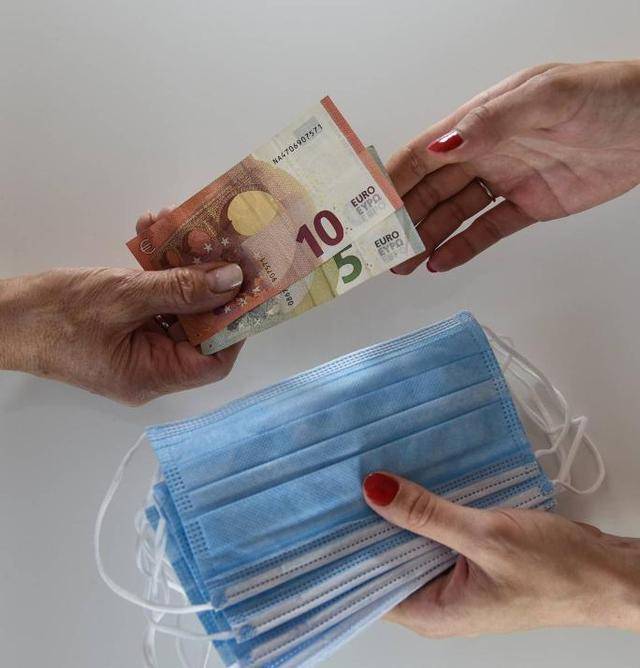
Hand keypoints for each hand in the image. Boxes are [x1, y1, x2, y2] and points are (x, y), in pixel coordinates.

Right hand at [0, 208, 243, 403]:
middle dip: (208, 281)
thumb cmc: (55, 316)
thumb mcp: (125, 296)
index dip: (236, 324)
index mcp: (153, 375)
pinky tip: (153, 232)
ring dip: (181, 265)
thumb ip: (182, 289)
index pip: (214, 360)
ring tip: (180, 226)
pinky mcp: (127, 323)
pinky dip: (157, 267)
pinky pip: (154, 296)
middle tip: (217, 243)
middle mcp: (152, 365)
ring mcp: (139, 344)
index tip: (246, 286)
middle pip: (199, 327)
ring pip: (178, 305)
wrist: (3, 314)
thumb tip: (232, 281)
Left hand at [362, 472, 639, 635]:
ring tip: (364, 475)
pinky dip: (423, 511)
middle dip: (365, 524)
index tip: (321, 514)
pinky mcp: (468, 559)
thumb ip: (427, 514)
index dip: (342, 549)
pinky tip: (408, 482)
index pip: (367, 583)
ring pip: (409, 543)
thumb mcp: (486, 537)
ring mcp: (453, 579)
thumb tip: (374, 490)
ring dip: (395, 513)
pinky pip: (433, 533)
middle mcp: (436, 600)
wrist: (609, 572)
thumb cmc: (558, 571)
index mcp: (432, 612)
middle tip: (336, 483)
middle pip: (384, 560)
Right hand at [388, 60, 639, 272]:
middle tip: (380, 248)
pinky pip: (488, 231)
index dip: (391, 179)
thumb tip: (442, 147)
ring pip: (454, 215)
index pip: (423, 154)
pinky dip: (463, 248)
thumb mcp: (546, 98)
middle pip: (431, 191)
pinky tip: (441, 262)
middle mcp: (487, 152)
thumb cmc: (608, 97)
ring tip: (402, 264)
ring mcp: (506, 180)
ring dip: (426, 238)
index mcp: (481, 121)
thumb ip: (491, 122)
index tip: (365, 207)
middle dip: (402, 219)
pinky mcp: (530, 206)